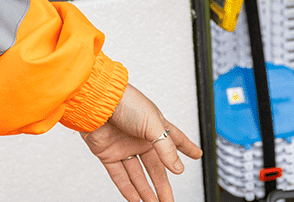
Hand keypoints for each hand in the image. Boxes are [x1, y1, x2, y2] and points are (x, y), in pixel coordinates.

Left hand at [82, 84, 202, 201]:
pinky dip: (126, 188)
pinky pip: (119, 175)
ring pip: (138, 174)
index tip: (196, 155)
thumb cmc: (125, 102)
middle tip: (169, 199)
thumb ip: (166, 148)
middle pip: (156, 166)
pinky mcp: (108, 154)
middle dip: (163, 185)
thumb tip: (177, 167)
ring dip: (146, 190)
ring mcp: (124, 147)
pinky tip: (134, 198)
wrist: (96, 101)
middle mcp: (140, 138)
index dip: (187, 148)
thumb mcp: (154, 124)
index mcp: (156, 126)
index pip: (176, 140)